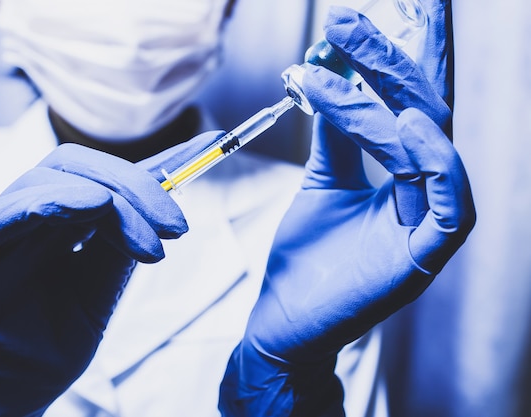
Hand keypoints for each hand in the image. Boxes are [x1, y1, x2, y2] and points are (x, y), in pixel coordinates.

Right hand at [0, 131, 222, 415]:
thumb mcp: (97, 298)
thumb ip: (118, 250)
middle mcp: (20, 221)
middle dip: (135, 187)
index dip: (154, 159)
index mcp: (52, 227)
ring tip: (149, 241)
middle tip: (176, 225)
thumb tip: (161, 205)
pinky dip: (45, 203)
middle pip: (76, 168)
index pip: (102, 177)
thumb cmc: (43, 355)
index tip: (207, 146)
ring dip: (105, 198)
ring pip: (43, 182)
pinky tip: (88, 207)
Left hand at [219, 4, 474, 415]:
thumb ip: (337, 135)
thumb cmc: (305, 257)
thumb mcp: (321, 182)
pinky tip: (410, 124)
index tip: (388, 9)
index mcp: (403, 177)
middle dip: (391, 61)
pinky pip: (452, 207)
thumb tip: (330, 75)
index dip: (406, 56)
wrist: (284, 320)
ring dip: (394, 98)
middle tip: (347, 21)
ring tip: (353, 57)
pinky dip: (437, 163)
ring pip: (432, 151)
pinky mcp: (424, 260)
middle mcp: (424, 194)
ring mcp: (428, 227)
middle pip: (426, 115)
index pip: (411, 105)